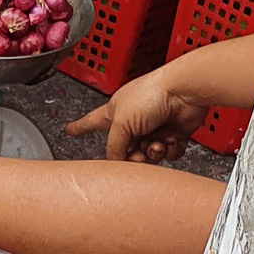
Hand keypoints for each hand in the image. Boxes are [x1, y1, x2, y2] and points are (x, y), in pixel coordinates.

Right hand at [67, 68, 208, 162]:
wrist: (184, 91)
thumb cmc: (152, 94)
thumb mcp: (121, 123)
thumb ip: (114, 146)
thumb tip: (116, 161)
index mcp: (114, 112)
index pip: (91, 121)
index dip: (80, 127)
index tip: (69, 130)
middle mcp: (133, 120)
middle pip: (124, 148)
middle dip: (131, 155)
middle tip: (136, 155)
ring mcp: (154, 127)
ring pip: (147, 154)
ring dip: (152, 154)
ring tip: (156, 146)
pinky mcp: (173, 133)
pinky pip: (168, 153)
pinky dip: (169, 151)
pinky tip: (169, 142)